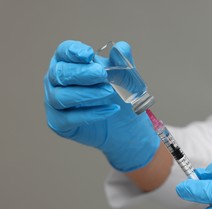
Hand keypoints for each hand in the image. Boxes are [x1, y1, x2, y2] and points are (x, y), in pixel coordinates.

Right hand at [44, 40, 158, 171]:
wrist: (121, 124)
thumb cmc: (116, 94)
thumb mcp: (123, 76)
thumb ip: (122, 61)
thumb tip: (121, 47)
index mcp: (67, 62)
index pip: (63, 52)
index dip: (73, 51)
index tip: (89, 54)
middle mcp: (55, 80)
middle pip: (59, 74)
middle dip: (81, 73)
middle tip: (101, 74)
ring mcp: (54, 102)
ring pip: (60, 97)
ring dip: (87, 93)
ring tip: (109, 91)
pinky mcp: (58, 123)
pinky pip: (69, 118)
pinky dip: (91, 114)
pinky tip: (111, 110)